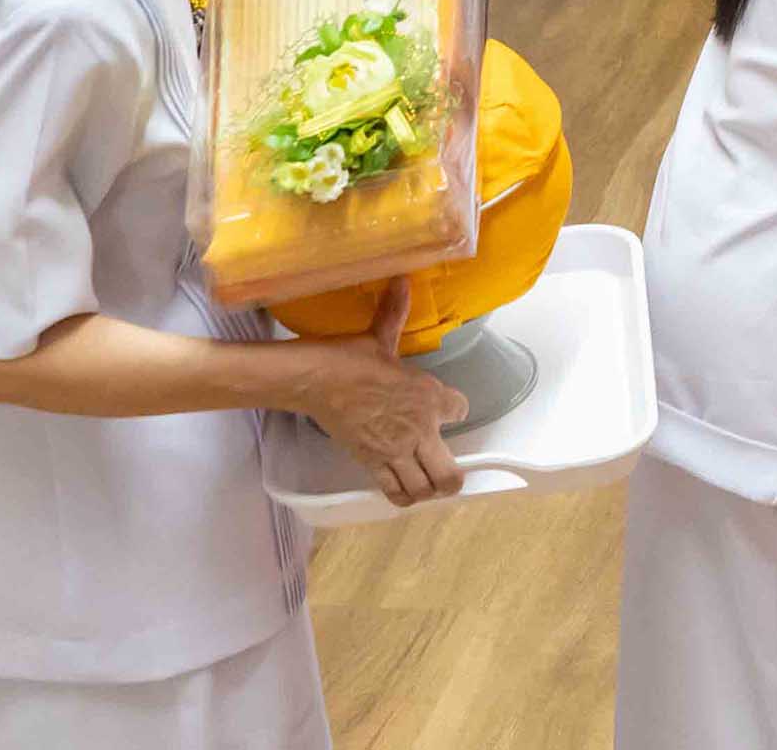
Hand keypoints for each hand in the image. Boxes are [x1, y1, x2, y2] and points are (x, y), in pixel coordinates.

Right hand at [297, 301, 466, 507]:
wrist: (315, 379)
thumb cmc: (350, 357)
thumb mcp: (379, 336)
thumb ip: (395, 314)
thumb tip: (401, 280)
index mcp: (428, 395)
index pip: (461, 409)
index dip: (455, 409)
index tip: (447, 407)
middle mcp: (419, 428)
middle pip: (450, 473)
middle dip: (453, 476)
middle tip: (447, 470)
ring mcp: (396, 451)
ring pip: (425, 489)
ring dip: (429, 489)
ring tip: (426, 481)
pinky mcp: (371, 464)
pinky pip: (395, 492)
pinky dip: (403, 496)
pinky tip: (403, 488)